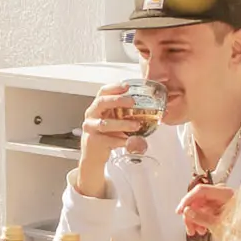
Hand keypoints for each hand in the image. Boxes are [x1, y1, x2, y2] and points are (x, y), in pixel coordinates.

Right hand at [73, 83, 147, 198]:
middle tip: (132, 101)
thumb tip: (149, 111)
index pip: (103, 92)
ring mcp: (91, 128)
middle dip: (117, 100)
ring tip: (136, 125)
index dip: (114, 87)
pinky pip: (109, 140)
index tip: (127, 86)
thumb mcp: (115, 121)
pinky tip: (129, 141)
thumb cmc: (106, 135)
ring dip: (122, 124)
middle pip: (101, 103)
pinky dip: (121, 140)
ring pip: (105, 124)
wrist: (93, 155)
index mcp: (98, 107)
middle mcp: (92, 115)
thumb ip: (126, 115)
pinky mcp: (94, 142)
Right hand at [176, 184, 234, 235]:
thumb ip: (202, 217)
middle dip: (191, 214)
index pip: (201, 190)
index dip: (188, 200)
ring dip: (196, 219)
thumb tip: (187, 212)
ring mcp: (222, 200)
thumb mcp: (221, 225)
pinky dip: (202, 220)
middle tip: (189, 228)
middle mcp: (223, 194)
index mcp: (226, 193)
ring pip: (201, 206)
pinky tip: (202, 229)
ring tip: (197, 231)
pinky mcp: (221, 207)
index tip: (181, 211)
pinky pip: (206, 211)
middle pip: (199, 199)